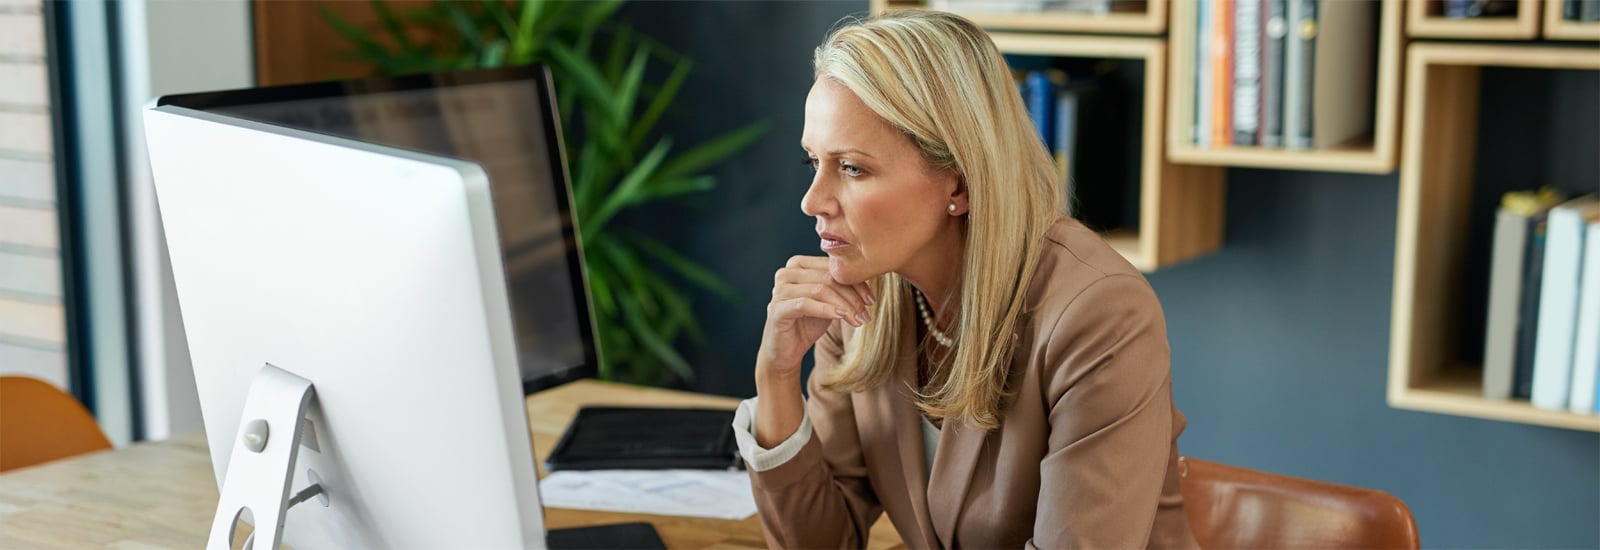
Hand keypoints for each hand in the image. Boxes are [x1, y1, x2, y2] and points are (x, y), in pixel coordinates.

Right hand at [756, 255, 874, 380]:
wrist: (786, 351)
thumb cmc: (808, 323)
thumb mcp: (829, 302)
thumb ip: (842, 287)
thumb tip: (870, 279)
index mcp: (798, 264)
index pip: (833, 267)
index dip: (856, 282)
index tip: (871, 300)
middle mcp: (786, 273)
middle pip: (828, 277)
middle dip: (852, 296)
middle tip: (866, 313)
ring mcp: (779, 290)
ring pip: (820, 290)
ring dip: (844, 305)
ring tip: (858, 320)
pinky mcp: (776, 309)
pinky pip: (806, 304)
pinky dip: (827, 310)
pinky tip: (841, 317)